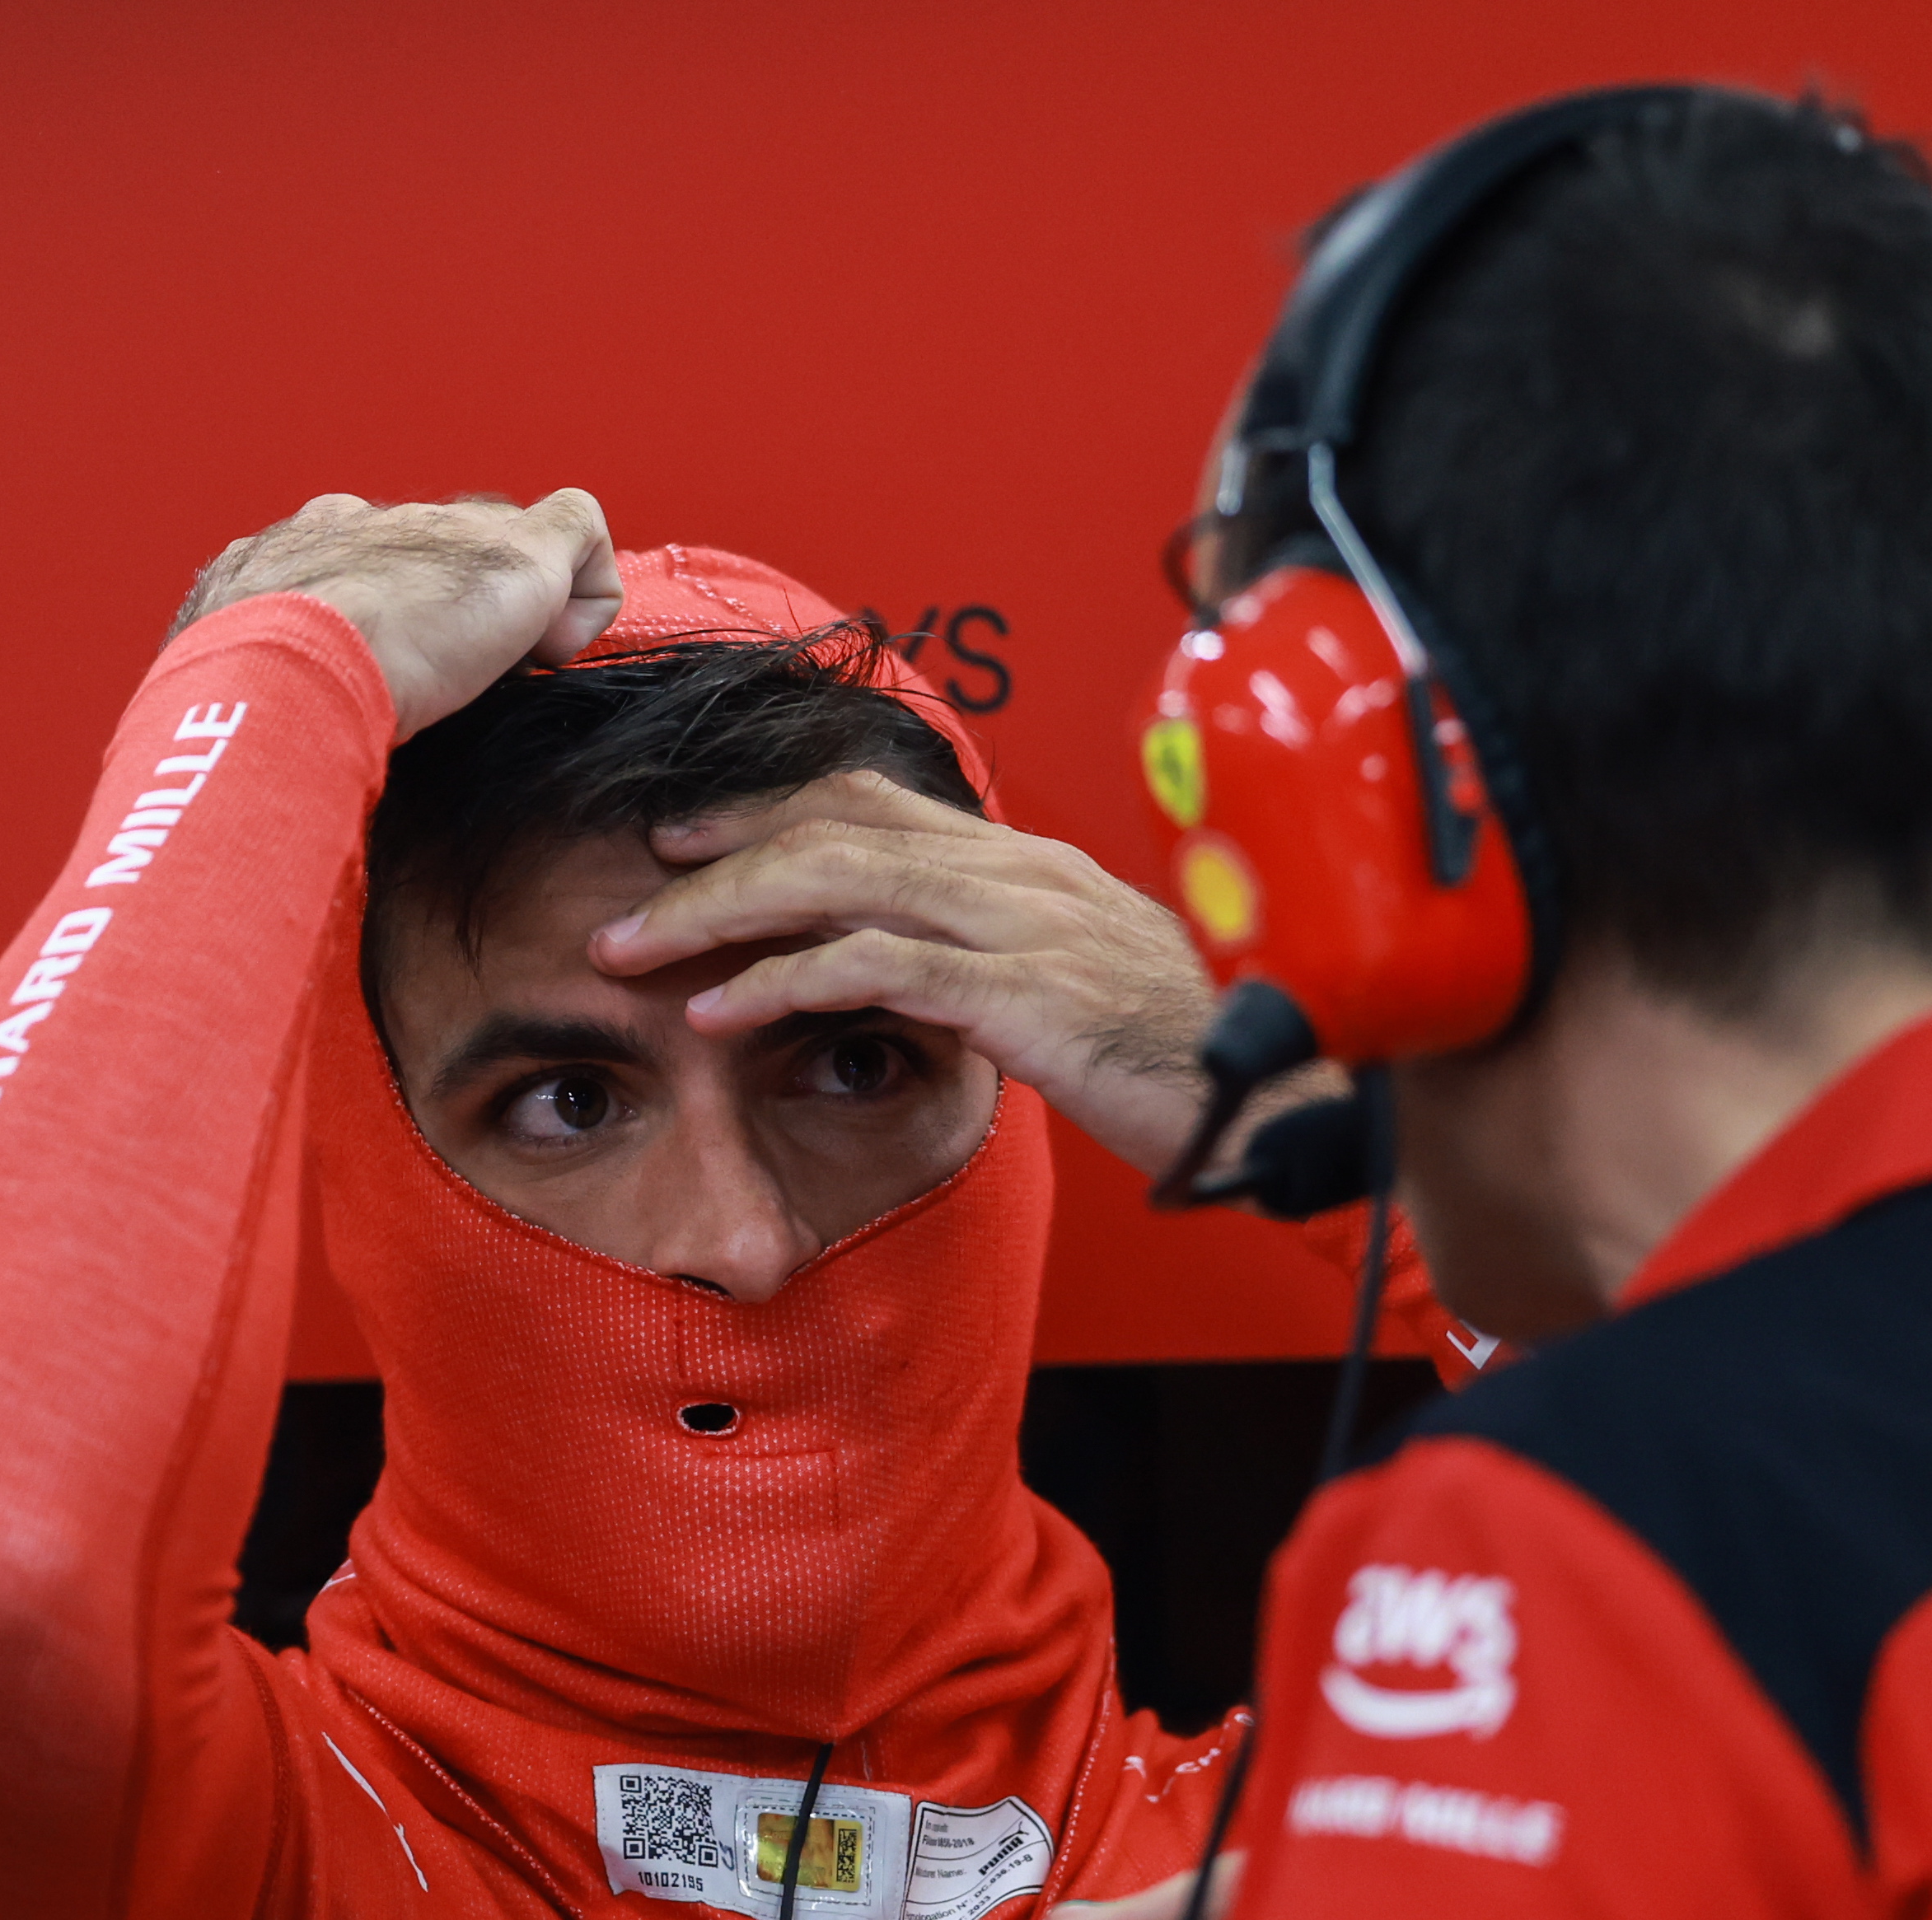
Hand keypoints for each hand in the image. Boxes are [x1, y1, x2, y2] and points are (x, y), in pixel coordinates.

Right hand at [170, 490, 622, 739]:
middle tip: (445, 676)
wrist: (288, 666)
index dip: (398, 616)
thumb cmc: (256, 694)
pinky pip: (580, 530)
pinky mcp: (519, 548)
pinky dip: (584, 598)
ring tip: (490, 671)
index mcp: (301, 551)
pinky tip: (548, 653)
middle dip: (455, 609)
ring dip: (511, 610)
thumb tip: (287, 712)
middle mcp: (373, 523)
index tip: (395, 670)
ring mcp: (446, 528)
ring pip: (505, 542)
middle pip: (442, 549)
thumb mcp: (240, 675)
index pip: (369, 560)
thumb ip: (269, 671)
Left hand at [588, 772, 1254, 1178]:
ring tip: (640, 948)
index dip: (778, 809)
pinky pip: (877, 969)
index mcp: (1039, 871)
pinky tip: (720, 1011)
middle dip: (724, 851)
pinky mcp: (1025, 995)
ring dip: (722, 911)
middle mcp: (1027, 878)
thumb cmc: (1198, 1066)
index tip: (697, 837)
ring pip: (840, 880)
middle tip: (637, 880)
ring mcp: (1027, 928)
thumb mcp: (1089, 1000)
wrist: (1295, 1104)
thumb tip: (927, 988)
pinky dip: (782, 983)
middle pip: (842, 827)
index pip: (887, 804)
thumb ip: (1008, 975)